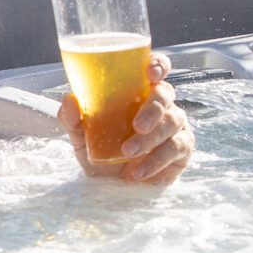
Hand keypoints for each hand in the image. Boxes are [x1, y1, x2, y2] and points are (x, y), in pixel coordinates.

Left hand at [58, 52, 194, 185]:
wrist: (115, 187)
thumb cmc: (103, 154)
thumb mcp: (83, 139)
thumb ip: (75, 120)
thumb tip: (69, 100)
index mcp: (139, 93)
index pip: (156, 70)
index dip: (158, 65)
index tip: (151, 72)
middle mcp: (160, 105)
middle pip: (165, 94)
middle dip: (153, 109)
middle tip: (137, 126)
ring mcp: (174, 125)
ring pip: (173, 120)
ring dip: (151, 138)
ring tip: (128, 152)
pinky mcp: (182, 147)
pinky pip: (177, 147)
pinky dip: (157, 160)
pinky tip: (140, 171)